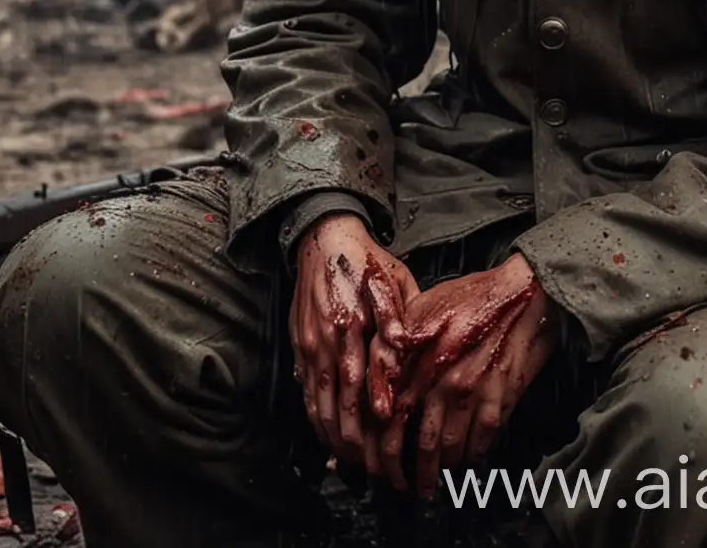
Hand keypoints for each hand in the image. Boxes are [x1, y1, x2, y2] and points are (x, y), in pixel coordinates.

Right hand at [290, 214, 418, 468]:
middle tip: (376, 468)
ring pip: (318, 405)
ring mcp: (308, 347)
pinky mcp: (300, 347)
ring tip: (354, 463)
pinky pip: (306, 392)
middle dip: (355, 441)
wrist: (324, 239)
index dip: (373, 418)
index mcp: (350, 324)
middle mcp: (325, 341)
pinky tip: (328, 437)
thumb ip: (397, 316)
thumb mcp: (392, 280)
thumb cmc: (366, 261)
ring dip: (334, 438)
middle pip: (337, 405)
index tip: (388, 443)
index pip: (361, 384)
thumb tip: (406, 347)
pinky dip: (316, 418)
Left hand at [378, 252, 559, 498]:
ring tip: (435, 480)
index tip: (382, 467)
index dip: (385, 451)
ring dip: (442, 470)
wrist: (524, 295)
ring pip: (452, 448)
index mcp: (422, 361)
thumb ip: (399, 339)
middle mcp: (445, 383)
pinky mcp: (500, 400)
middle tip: (408, 488)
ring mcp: (475, 394)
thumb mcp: (424, 307)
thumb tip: (379, 369)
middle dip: (413, 473)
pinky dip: (472, 457)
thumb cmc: (473, 297)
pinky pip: (482, 442)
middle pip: (423, 443)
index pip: (394, 419)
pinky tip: (466, 461)